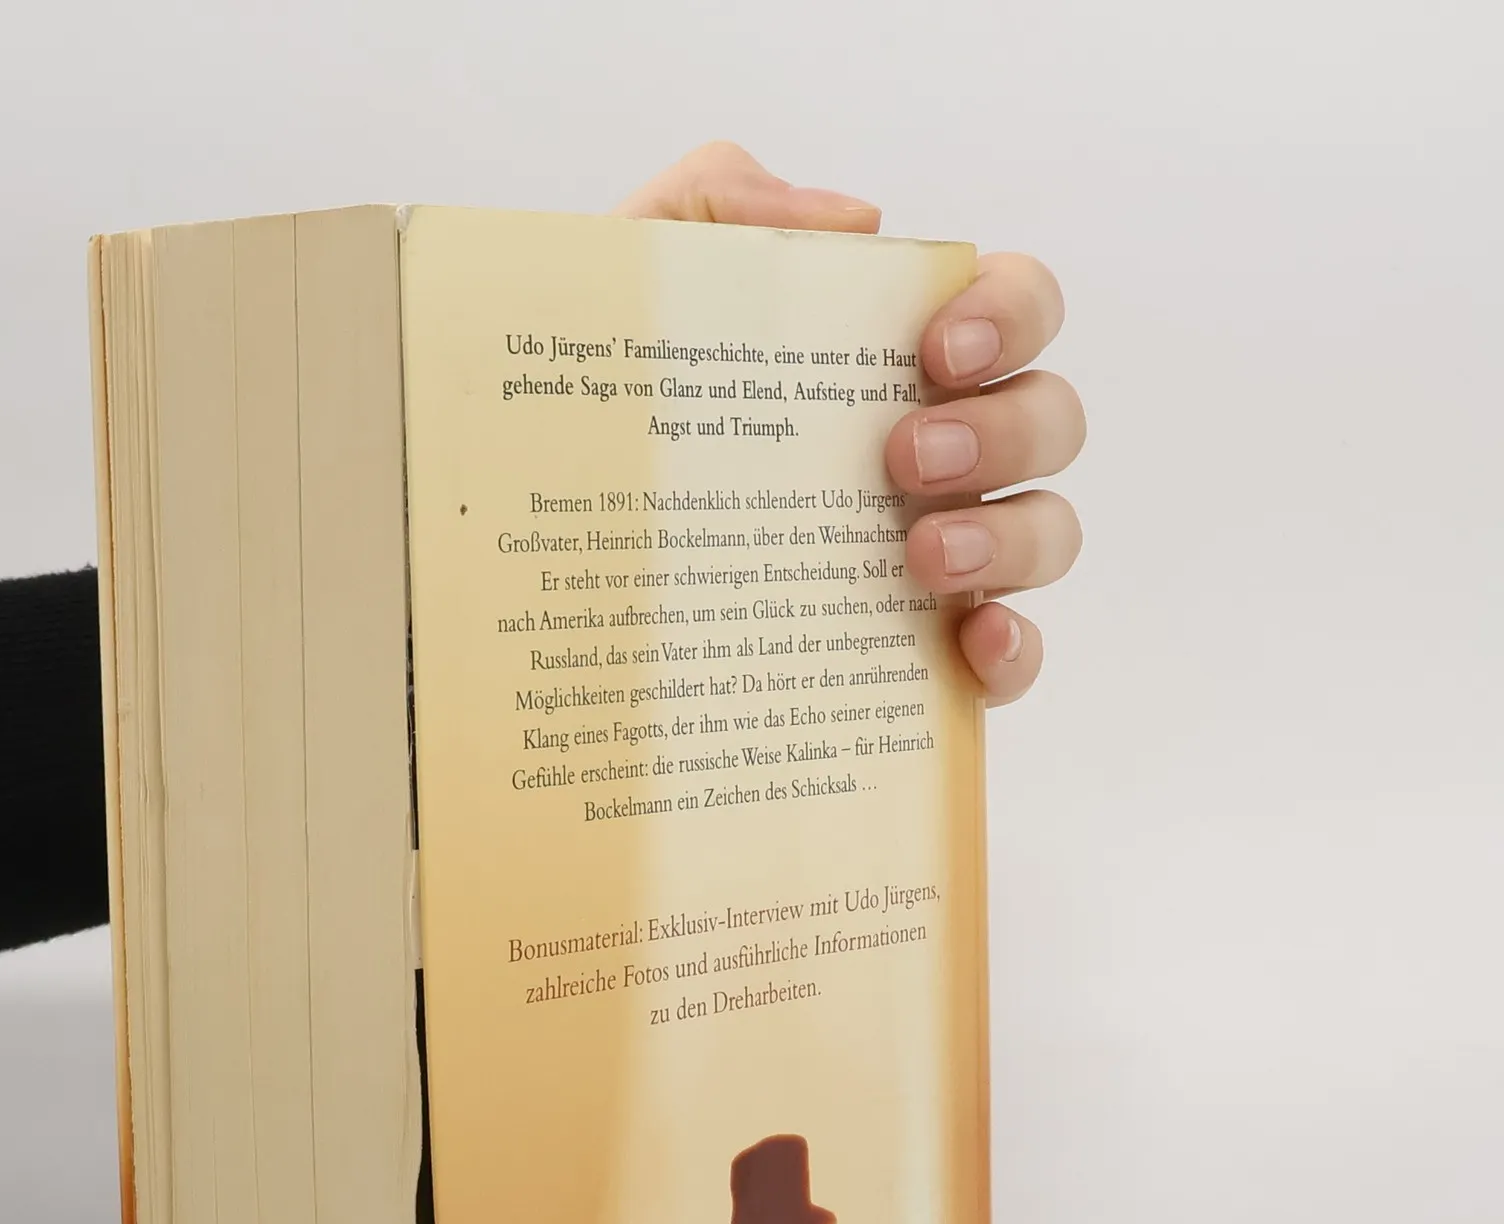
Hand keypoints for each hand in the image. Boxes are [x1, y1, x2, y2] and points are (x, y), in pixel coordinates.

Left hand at [617, 143, 1083, 705]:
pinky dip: (1015, 648)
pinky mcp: (921, 660)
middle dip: (1002, 430)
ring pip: (1049, 532)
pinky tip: (973, 642)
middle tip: (902, 459)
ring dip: (1008, 536)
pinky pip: (1014, 657)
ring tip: (917, 557)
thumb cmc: (594, 416)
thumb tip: (856, 221)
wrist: (533, 563)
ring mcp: (941, 561)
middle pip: (1050, 419)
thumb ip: (713, 204)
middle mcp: (937, 455)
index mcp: (886, 363)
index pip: (1012, 305)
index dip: (1008, 313)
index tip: (934, 349)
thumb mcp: (622, 288)